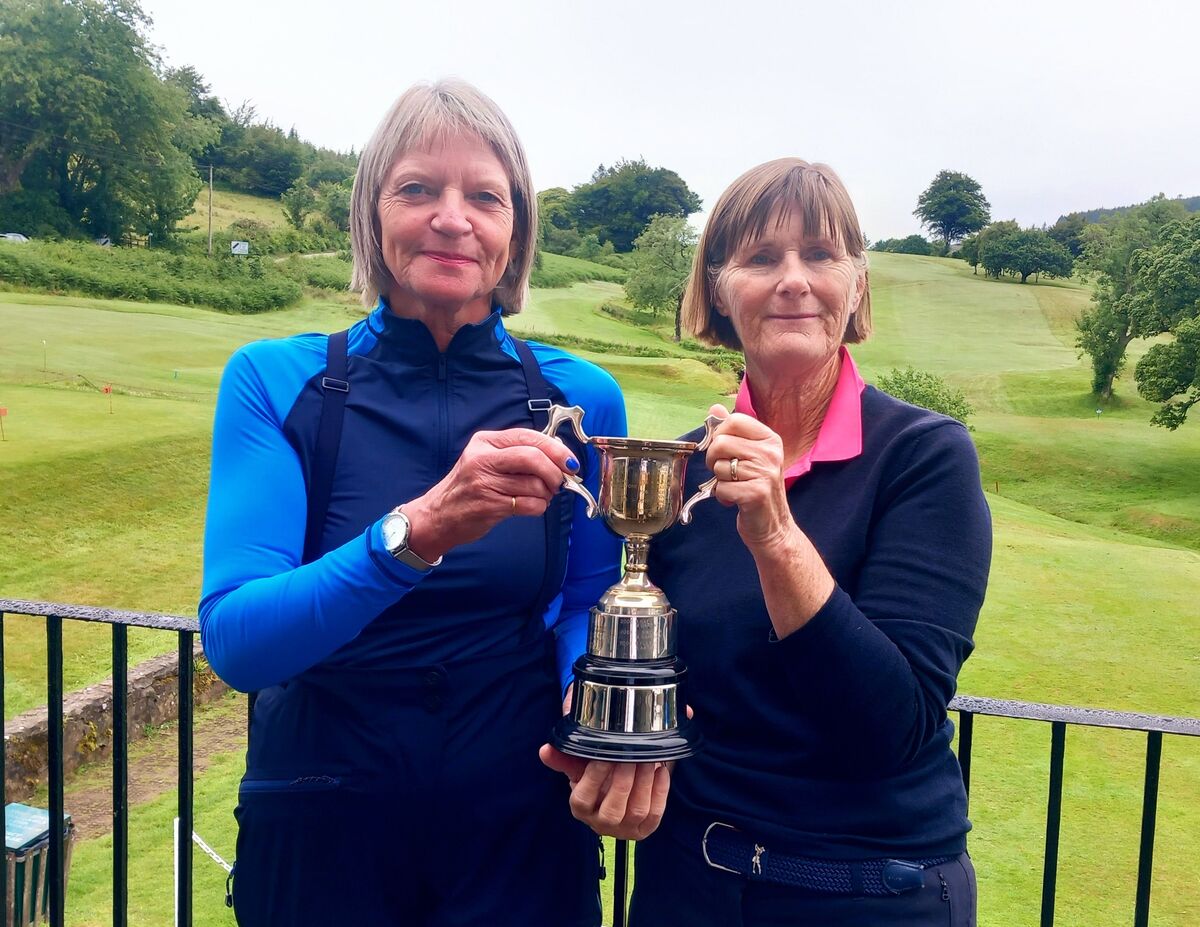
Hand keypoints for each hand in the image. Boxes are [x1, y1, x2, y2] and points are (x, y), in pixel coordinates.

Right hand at [403, 429, 577, 559]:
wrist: (438, 516)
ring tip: (539, 497)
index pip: (529, 437)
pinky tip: (531, 507)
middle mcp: (483, 458)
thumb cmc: (468, 488)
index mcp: (485, 442)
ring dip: (546, 494)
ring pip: (534, 484)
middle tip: (559, 482)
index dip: (556, 449)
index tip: (570, 462)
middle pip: (533, 457)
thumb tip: (559, 457)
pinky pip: (529, 504)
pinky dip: (538, 507)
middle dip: (554, 472)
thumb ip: (516, 454)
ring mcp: (484, 482)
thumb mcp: (486, 460)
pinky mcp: (489, 505)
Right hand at [538, 746, 669, 840]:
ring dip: (644, 783)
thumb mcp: (578, 769)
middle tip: (632, 754)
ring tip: (648, 758)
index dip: (594, 777)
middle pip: (612, 810)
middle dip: (623, 780)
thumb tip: (545, 750)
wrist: (614, 792)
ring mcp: (624, 831)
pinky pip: (655, 814)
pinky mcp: (644, 830)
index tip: (605, 755)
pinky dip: (660, 792)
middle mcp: (601, 825)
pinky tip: (660, 771)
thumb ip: (564, 758)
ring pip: (636, 810)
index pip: (583, 798)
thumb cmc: (595, 778)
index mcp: (580, 810)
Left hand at [703, 403, 792, 549]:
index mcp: (770, 439)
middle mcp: (771, 453)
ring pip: (718, 467)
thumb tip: (715, 409)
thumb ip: (731, 431)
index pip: (734, 421)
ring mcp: (766, 473)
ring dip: (720, 481)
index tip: (724, 451)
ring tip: (736, 487)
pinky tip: (737, 500)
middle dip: (714, 460)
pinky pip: (721, 488)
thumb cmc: (756, 488)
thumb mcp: (748, 455)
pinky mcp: (757, 493)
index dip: (719, 435)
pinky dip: (723, 497)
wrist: (773, 526)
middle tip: (726, 473)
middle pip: (721, 442)